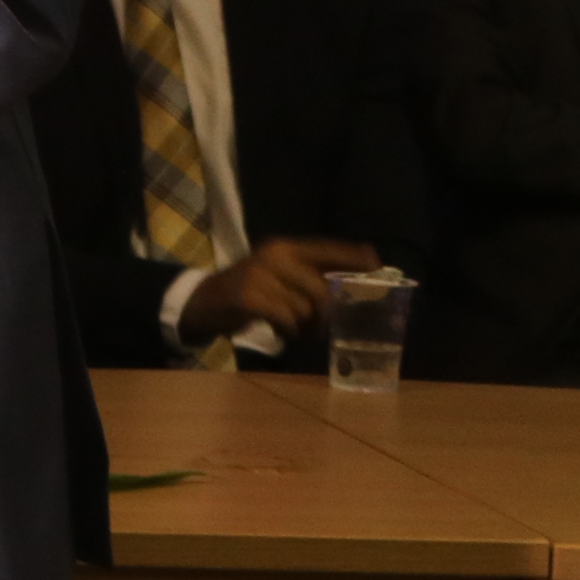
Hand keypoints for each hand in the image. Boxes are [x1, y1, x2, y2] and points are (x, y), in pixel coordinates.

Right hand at [176, 236, 374, 344]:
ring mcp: (260, 274)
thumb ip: (309, 277)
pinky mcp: (249, 296)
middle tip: (320, 328)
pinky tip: (281, 332)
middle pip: (321, 289)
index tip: (376, 265)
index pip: (327, 248)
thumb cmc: (249, 291)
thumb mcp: (278, 276)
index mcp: (285, 248)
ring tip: (296, 331)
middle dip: (326, 314)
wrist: (203, 301)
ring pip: (305, 308)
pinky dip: (288, 331)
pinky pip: (286, 319)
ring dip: (305, 326)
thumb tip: (352, 285)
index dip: (354, 257)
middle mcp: (275, 255)